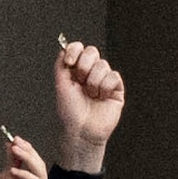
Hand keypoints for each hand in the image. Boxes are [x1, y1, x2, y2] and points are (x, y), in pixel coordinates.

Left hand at [54, 41, 125, 173]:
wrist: (81, 130)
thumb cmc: (69, 112)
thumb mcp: (61, 86)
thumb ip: (61, 67)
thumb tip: (63, 49)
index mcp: (75, 72)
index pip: (78, 49)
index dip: (74, 50)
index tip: (69, 60)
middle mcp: (90, 73)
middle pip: (92, 52)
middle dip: (84, 65)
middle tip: (80, 81)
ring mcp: (104, 80)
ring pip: (103, 65)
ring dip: (93, 81)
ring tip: (90, 95)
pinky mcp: (116, 89)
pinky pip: (114, 76)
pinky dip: (105, 87)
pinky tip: (101, 98)